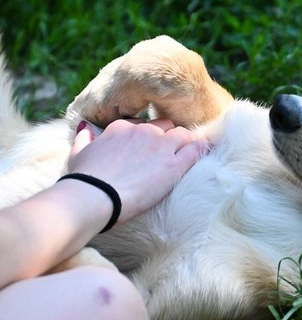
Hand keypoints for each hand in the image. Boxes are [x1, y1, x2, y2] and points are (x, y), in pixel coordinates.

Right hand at [67, 119, 209, 221]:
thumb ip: (84, 140)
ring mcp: (160, 146)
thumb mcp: (78, 155)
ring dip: (186, 143)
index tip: (150, 148)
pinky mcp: (173, 164)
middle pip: (166, 126)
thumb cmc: (84, 180)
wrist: (95, 195)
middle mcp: (143, 131)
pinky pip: (195, 149)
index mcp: (121, 127)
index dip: (149, 136)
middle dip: (169, 137)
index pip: (144, 124)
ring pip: (183, 134)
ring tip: (189, 153)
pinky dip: (201, 149)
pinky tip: (205, 151)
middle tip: (169, 153)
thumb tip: (85, 131)